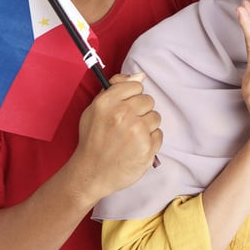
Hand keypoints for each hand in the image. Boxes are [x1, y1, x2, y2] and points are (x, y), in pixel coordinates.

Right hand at [71, 72, 162, 200]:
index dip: (130, 97)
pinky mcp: (147, 148)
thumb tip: (141, 75)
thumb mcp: (95, 109)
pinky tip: (135, 148)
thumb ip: (116, 88)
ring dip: (146, 126)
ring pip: (155, 117)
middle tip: (126, 126)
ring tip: (130, 137)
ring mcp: (137, 132)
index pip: (135, 85)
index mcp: (107, 102)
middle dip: (140, 112)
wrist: (91, 174)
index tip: (123, 107)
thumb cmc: (93, 140)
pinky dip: (150, 141)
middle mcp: (123, 114)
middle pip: (148, 100)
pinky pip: (159, 135)